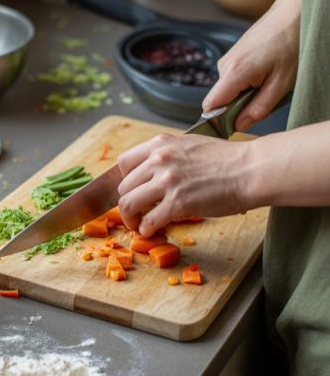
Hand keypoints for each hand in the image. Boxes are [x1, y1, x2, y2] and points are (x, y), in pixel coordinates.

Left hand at [117, 134, 252, 236]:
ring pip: (128, 204)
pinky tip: (153, 231)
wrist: (251, 170)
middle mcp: (159, 159)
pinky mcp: (177, 203)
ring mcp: (167, 181)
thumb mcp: (190, 145)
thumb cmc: (228, 160)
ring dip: (131, 219)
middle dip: (128, 203)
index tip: (134, 191)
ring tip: (139, 225)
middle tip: (137, 213)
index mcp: (161, 143)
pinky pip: (148, 221)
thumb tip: (154, 172)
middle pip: (123, 187)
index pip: (123, 163)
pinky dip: (146, 230)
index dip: (126, 181)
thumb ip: (169, 155)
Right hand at [201, 0, 301, 130]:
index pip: (210, 106)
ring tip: (268, 80)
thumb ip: (258, 108)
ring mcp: (227, 59)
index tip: (234, 126)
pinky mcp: (232, 56)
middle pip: (220, 99)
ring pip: (228, 90)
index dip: (218, 120)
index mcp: (234, 72)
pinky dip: (247, 82)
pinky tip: (264, 71)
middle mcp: (224, 65)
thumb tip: (238, 125)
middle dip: (238, 106)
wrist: (293, 15)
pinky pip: (233, 79)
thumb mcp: (281, 84)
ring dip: (245, 92)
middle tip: (265, 97)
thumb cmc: (291, 45)